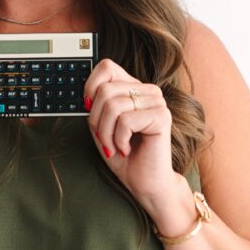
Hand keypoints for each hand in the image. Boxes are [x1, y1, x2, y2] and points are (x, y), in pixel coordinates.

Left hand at [84, 58, 182, 208]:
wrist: (144, 182)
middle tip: (105, 138)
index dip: (91, 86)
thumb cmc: (124, 155)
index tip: (89, 109)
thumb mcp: (101, 124)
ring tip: (116, 145)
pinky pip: (125, 121)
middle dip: (96, 119)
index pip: (106, 67)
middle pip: (105, 90)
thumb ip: (96, 103)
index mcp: (134, 88)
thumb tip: (87, 92)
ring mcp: (157, 102)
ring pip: (113, 105)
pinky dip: (119, 139)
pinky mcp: (162, 117)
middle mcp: (148, 91)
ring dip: (107, 133)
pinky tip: (128, 148)